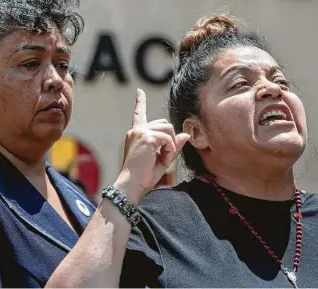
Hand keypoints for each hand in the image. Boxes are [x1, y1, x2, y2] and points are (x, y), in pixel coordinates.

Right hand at [114, 89, 189, 204]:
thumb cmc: (143, 175)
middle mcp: (136, 130)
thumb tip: (185, 134)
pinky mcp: (146, 137)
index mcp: (136, 134)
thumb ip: (173, 145)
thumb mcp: (162, 158)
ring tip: (162, 159)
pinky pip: (168, 139)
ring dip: (170, 146)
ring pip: (168, 130)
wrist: (131, 184)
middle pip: (164, 124)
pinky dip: (169, 150)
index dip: (140, 101)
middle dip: (170, 140)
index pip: (138, 114)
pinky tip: (162, 159)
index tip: (139, 91)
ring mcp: (140, 132)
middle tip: (164, 157)